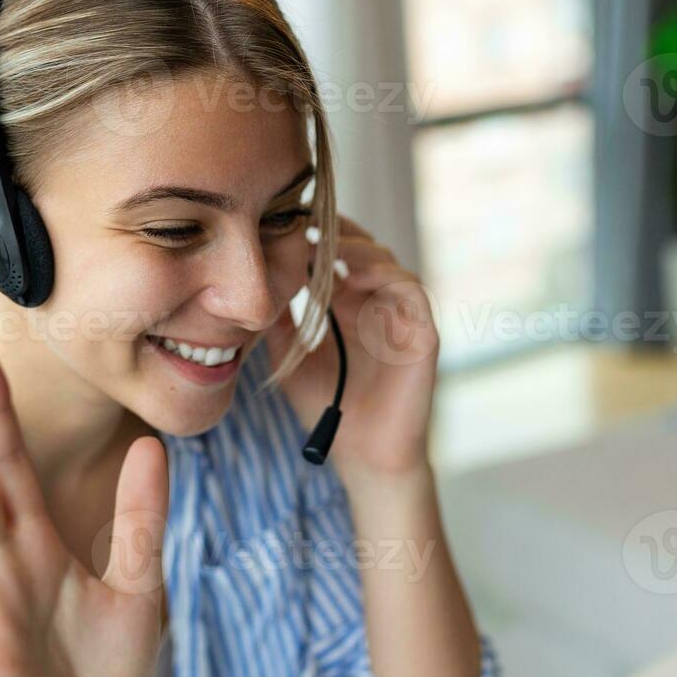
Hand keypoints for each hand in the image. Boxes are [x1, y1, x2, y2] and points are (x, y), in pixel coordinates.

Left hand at [263, 214, 438, 476]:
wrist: (361, 454)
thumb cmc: (327, 406)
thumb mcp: (291, 355)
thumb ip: (280, 320)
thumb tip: (253, 282)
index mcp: (348, 304)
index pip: (336, 252)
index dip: (315, 233)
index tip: (281, 221)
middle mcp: (376, 303)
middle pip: (362, 245)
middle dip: (333, 230)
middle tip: (301, 221)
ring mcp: (402, 316)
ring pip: (386, 261)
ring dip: (356, 247)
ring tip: (323, 243)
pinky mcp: (423, 334)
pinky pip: (412, 291)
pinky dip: (385, 275)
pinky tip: (352, 274)